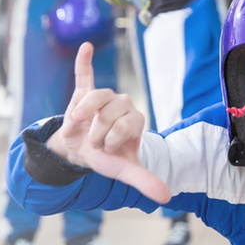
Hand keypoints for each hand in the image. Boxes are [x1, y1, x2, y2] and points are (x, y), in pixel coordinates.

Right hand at [46, 42, 171, 203]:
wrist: (79, 152)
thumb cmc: (105, 157)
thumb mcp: (124, 171)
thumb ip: (145, 181)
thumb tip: (167, 197)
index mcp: (135, 120)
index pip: (128, 123)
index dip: (114, 139)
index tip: (108, 150)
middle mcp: (123, 105)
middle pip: (111, 111)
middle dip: (98, 132)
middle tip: (94, 142)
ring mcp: (103, 98)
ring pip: (95, 97)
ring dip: (85, 112)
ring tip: (78, 122)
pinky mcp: (83, 92)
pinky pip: (83, 75)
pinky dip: (84, 62)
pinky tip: (86, 47)